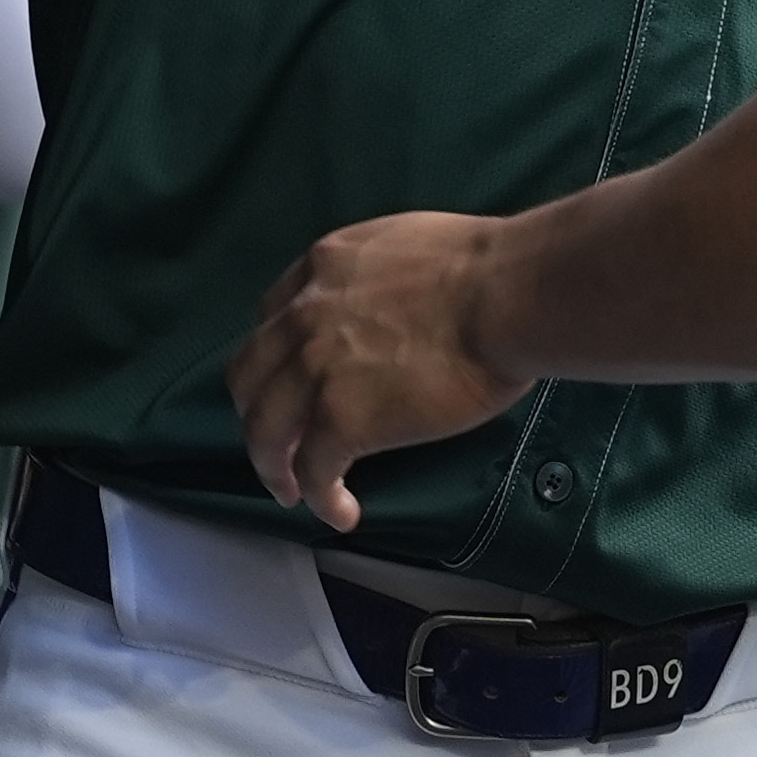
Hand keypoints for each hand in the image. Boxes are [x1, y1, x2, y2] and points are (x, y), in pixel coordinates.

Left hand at [230, 211, 531, 531]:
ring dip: (273, 466)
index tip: (290, 381)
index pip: (270, 319)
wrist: (506, 296)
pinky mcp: (342, 418)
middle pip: (249, 378)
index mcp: (323, 268)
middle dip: (258, 413)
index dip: (276, 357)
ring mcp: (316, 369)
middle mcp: (303, 316)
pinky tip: (342, 511)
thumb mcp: (406, 245)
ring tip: (293, 490)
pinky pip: (314, 472)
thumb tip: (391, 306)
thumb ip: (376, 276)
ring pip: (264, 432)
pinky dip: (321, 499)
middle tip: (280, 441)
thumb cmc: (488, 270)